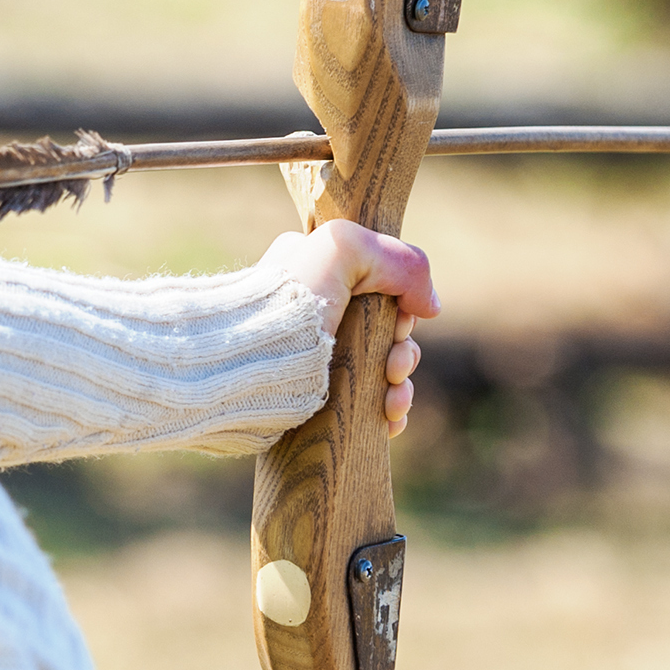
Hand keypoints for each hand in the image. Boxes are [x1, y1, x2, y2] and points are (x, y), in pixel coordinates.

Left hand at [259, 220, 439, 437]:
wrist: (239, 370)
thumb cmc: (285, 304)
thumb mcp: (342, 249)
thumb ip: (400, 261)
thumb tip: (430, 306)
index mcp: (318, 271)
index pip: (383, 287)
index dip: (401, 307)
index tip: (398, 323)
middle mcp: (318, 312)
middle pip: (388, 333)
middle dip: (403, 352)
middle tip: (393, 366)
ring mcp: (317, 357)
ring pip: (382, 371)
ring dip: (400, 386)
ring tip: (392, 400)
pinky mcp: (314, 397)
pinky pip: (367, 405)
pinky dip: (388, 411)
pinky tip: (390, 420)